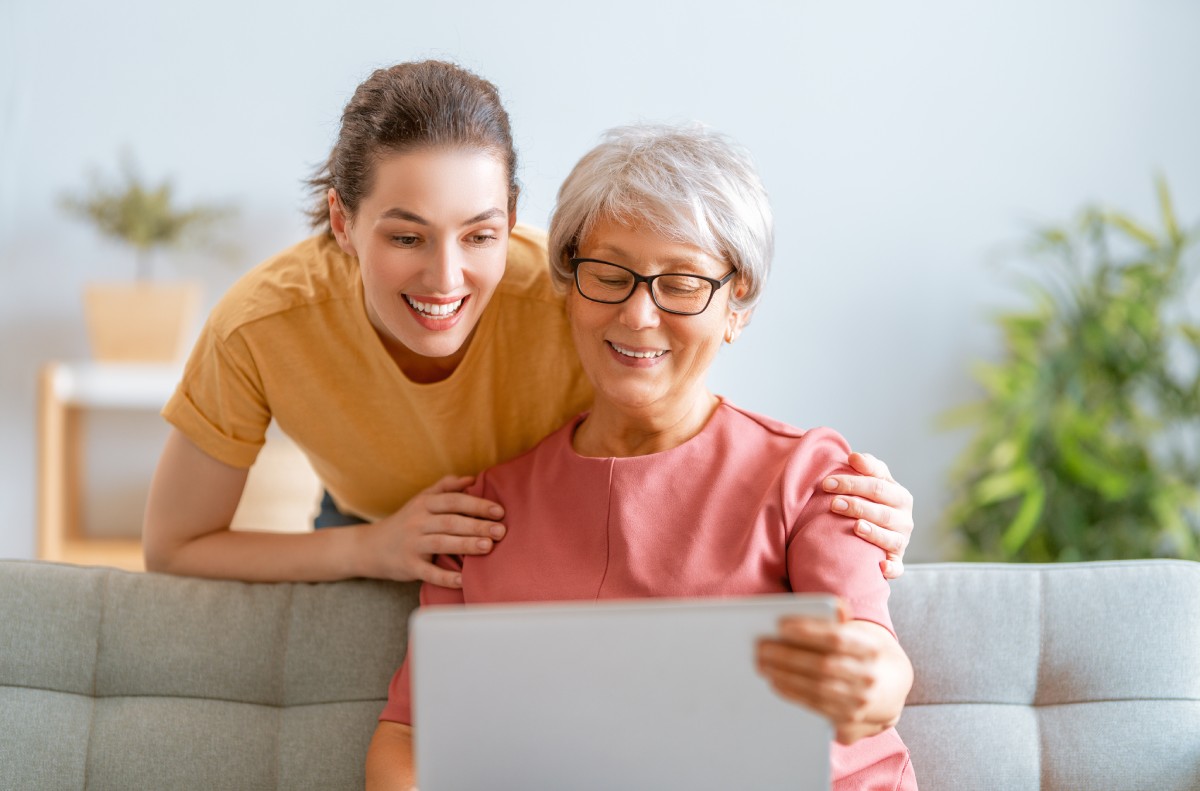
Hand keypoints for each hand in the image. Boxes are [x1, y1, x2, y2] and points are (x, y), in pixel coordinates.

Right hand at [352, 475, 505, 586]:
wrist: (370, 547)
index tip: (499, 511)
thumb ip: (445, 487)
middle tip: (501, 531)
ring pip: (441, 543)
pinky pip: (429, 572)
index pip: (454, 501)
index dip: (477, 504)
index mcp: (424, 504)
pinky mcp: (408, 566)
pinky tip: (464, 579)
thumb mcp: (420, 499)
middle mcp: (417, 522)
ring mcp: (412, 545)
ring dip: (466, 545)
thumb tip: (471, 478)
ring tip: (488, 547)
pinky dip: (446, 577)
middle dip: (477, 525)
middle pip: (451, 522)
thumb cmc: (405, 521)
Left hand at [756, 606, 909, 744]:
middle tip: (761, 647)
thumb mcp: (856, 633)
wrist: (888, 687)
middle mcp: (868, 675)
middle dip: (788, 656)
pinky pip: (815, 705)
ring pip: (817, 688)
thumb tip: (811, 610)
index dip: (808, 631)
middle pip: (823, 665)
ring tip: (762, 664)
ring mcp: (860, 700)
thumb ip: (836, 620)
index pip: (837, 638)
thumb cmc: (860, 652)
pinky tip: (775, 681)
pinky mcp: (848, 717)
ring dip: (785, 676)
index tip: (780, 625)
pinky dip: (792, 692)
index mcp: (871, 649)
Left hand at [823, 452, 913, 578]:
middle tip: (833, 503)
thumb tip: (854, 457)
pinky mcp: (897, 562)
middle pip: (882, 511)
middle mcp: (904, 519)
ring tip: (856, 526)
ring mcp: (902, 541)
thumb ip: (867, 467)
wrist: (880, 531)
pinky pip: (897, 567)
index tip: (827, 482)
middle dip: (857, 505)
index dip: (852, 483)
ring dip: (872, 532)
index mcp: (899, 496)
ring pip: (889, 537)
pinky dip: (891, 568)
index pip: (877, 485)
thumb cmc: (872, 501)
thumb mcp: (873, 480)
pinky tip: (879, 566)